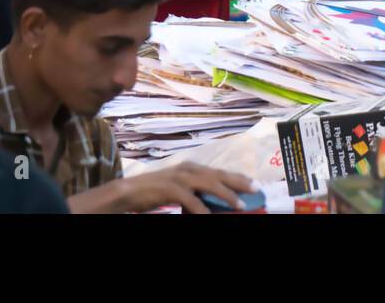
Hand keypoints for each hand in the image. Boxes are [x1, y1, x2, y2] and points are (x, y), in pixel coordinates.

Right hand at [120, 162, 254, 213]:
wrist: (128, 191)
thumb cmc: (154, 192)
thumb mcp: (179, 190)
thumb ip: (195, 193)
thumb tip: (213, 205)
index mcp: (192, 168)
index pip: (220, 172)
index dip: (238, 178)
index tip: (254, 184)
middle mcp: (189, 169)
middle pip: (219, 175)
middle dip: (239, 182)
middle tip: (255, 189)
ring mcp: (180, 177)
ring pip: (209, 184)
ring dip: (226, 195)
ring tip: (239, 205)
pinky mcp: (170, 188)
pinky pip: (190, 200)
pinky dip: (201, 209)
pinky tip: (209, 217)